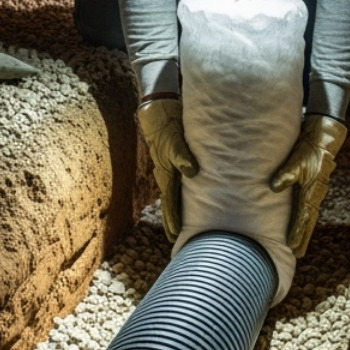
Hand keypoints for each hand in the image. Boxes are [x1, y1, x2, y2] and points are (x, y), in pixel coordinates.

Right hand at [137, 97, 198, 241]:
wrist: (157, 110)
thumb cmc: (166, 125)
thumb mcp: (174, 140)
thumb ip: (182, 156)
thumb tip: (192, 173)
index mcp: (166, 174)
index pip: (170, 203)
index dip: (173, 220)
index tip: (176, 235)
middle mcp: (167, 174)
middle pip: (170, 204)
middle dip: (172, 222)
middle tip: (175, 239)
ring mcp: (169, 168)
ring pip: (174, 195)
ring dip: (177, 210)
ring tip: (180, 225)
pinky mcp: (174, 160)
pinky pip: (178, 183)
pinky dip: (181, 195)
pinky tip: (187, 198)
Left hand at [269, 114, 347, 258]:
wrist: (324, 137)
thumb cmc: (310, 149)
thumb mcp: (297, 160)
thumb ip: (286, 174)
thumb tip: (275, 187)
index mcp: (311, 191)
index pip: (303, 217)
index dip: (297, 232)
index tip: (292, 247)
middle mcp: (314, 195)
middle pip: (309, 221)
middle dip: (303, 238)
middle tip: (297, 255)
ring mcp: (315, 191)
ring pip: (309, 216)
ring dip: (304, 230)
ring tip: (298, 245)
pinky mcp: (312, 186)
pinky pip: (308, 208)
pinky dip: (305, 219)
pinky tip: (301, 223)